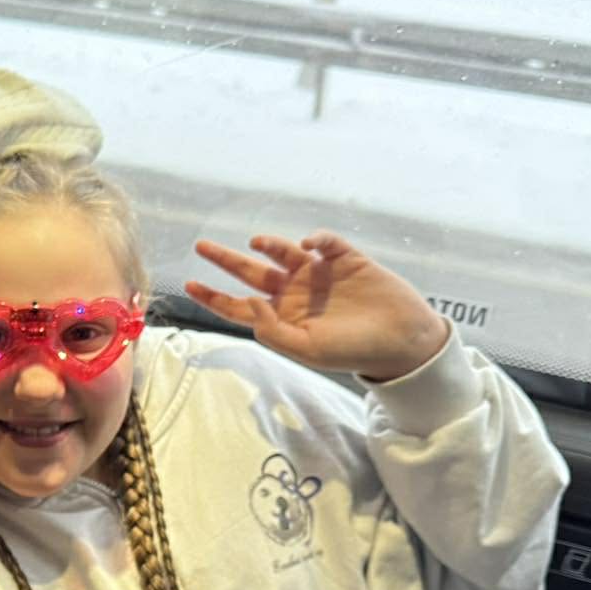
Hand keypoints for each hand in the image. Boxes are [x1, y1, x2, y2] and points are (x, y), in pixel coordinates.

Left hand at [189, 231, 448, 380]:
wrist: (401, 340)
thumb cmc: (353, 350)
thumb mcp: (308, 349)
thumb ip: (274, 331)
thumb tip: (250, 304)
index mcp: (283, 317)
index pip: (239, 306)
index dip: (214, 296)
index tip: (189, 284)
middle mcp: (295, 293)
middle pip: (251, 273)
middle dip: (226, 260)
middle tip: (202, 246)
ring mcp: (318, 274)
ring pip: (284, 253)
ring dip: (269, 245)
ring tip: (257, 243)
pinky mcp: (345, 259)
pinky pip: (324, 242)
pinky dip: (315, 239)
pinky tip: (309, 245)